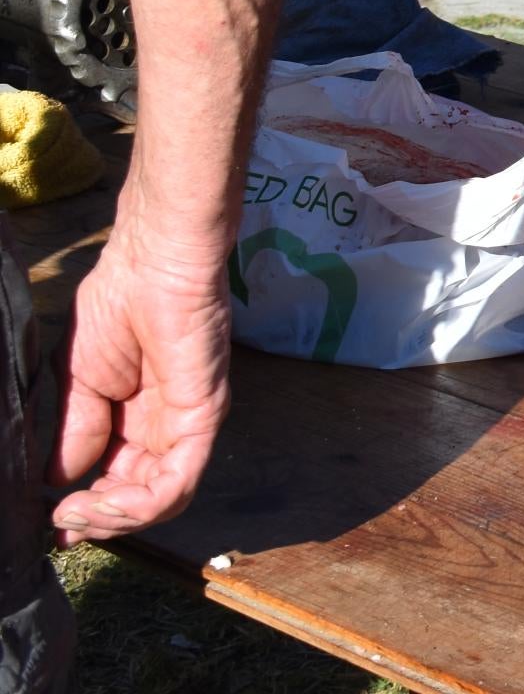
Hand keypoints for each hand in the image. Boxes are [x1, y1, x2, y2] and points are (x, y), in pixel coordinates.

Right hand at [53, 219, 231, 540]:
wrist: (151, 264)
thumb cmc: (117, 305)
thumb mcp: (77, 379)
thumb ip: (76, 429)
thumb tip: (60, 478)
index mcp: (134, 419)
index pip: (121, 481)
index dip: (90, 508)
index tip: (57, 523)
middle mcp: (165, 427)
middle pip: (142, 498)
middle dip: (101, 519)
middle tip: (66, 521)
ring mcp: (187, 423)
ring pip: (163, 499)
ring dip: (117, 518)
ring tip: (79, 513)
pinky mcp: (203, 414)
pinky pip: (180, 478)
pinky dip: (142, 504)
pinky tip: (103, 503)